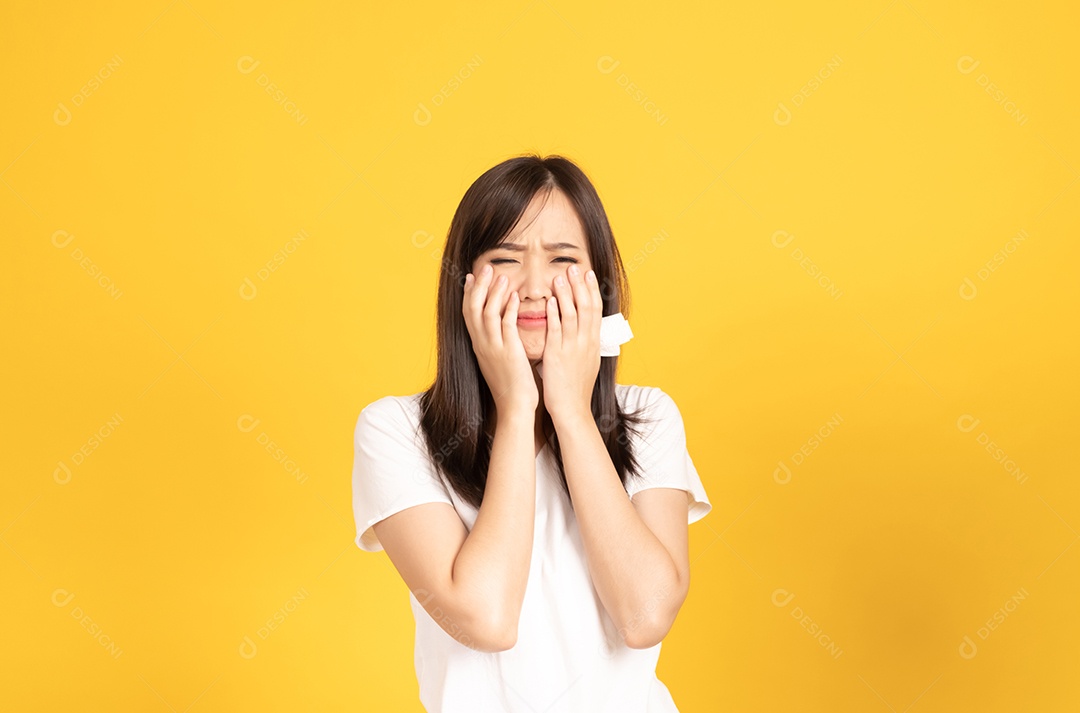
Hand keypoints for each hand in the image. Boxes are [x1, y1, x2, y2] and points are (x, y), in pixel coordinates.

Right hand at [462, 264, 538, 413]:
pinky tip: (515, 297)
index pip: (468, 314)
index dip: (468, 293)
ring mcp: (493, 348)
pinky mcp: (508, 352)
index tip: (471, 276)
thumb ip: (498, 342)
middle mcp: (482, 344)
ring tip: (503, 276)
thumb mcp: (498, 360)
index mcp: (479, 345)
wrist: (514, 407)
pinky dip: (509, 309)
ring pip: (487, 313)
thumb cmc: (511, 385)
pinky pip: (506, 325)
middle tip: (487, 267)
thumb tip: (501, 327)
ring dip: (494, 293)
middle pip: (472, 308)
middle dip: (479, 286)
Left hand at [540, 264, 601, 420]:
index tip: (587, 274)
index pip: (595, 310)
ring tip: (560, 277)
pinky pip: (557, 330)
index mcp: (593, 342)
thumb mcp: (587, 362)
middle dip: (581, 286)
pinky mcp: (558, 355)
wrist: (572, 408)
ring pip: (572, 315)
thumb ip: (585, 344)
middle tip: (574, 267)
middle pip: (586, 307)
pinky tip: (550, 301)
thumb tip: (586, 330)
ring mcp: (573, 347)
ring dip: (566, 294)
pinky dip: (555, 314)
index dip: (591, 290)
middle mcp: (586, 342)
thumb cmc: (575, 387)